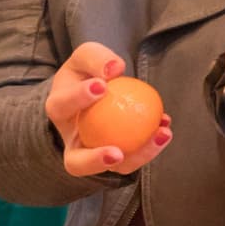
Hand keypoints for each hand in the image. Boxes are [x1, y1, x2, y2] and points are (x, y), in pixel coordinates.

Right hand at [43, 40, 170, 179]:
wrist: (92, 92)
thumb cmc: (87, 74)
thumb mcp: (85, 57)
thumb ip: (96, 58)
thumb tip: (115, 69)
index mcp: (59, 111)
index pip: (62, 107)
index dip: (78, 98)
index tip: (102, 85)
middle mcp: (72, 141)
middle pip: (76, 163)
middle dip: (94, 161)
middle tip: (117, 152)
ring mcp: (94, 155)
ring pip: (113, 168)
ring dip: (139, 156)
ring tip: (161, 135)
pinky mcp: (116, 159)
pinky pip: (135, 157)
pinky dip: (151, 145)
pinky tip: (165, 128)